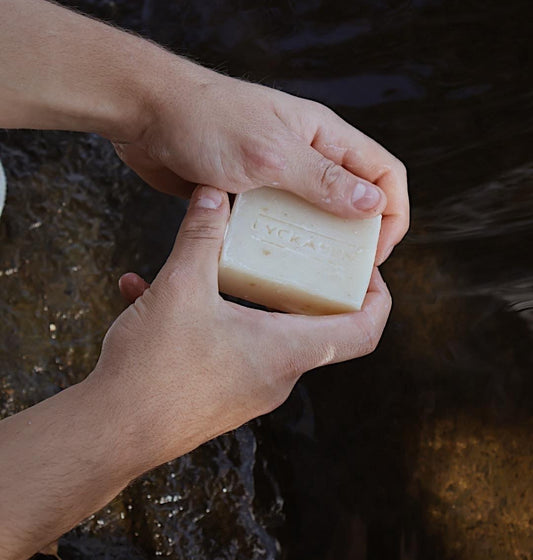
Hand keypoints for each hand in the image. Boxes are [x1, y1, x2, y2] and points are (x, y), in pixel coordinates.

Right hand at [92, 186, 391, 473]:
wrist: (109, 434)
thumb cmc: (155, 369)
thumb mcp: (180, 287)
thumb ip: (201, 235)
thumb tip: (214, 195)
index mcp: (285, 350)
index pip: (363, 331)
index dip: (377, 296)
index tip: (369, 267)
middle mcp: (275, 375)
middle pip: (313, 324)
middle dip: (300, 281)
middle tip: (289, 246)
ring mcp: (246, 389)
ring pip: (258, 328)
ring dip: (237, 292)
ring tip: (202, 260)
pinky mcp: (216, 394)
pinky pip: (223, 344)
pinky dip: (201, 315)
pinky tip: (144, 291)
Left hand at [114, 62, 408, 263]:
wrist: (144, 114)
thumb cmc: (205, 120)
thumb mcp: (270, 154)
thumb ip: (322, 180)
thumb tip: (373, 206)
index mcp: (323, 134)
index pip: (383, 172)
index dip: (392, 214)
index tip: (375, 254)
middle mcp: (305, 152)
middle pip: (353, 197)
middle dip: (355, 236)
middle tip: (341, 274)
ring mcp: (276, 171)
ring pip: (313, 213)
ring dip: (314, 242)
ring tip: (304, 274)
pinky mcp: (247, 188)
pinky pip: (275, 220)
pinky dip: (277, 241)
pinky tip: (265, 262)